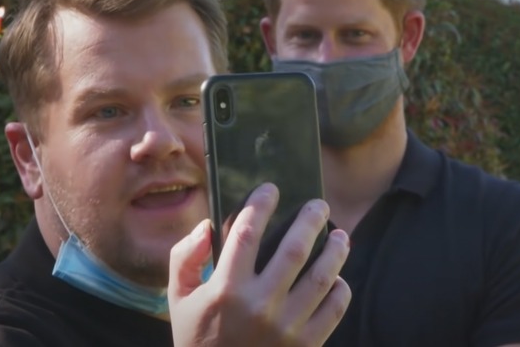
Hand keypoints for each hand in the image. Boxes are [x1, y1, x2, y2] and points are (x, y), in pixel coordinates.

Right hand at [168, 183, 351, 346]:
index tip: (271, 189)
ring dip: (335, 250)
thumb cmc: (198, 341)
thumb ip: (184, 258)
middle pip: (294, 249)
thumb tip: (206, 226)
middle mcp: (259, 306)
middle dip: (311, 219)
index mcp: (225, 290)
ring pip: (322, 276)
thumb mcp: (179, 299)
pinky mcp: (307, 345)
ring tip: (340, 236)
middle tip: (318, 205)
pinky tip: (337, 277)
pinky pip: (334, 308)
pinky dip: (340, 289)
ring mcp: (287, 328)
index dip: (261, 204)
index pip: (246, 233)